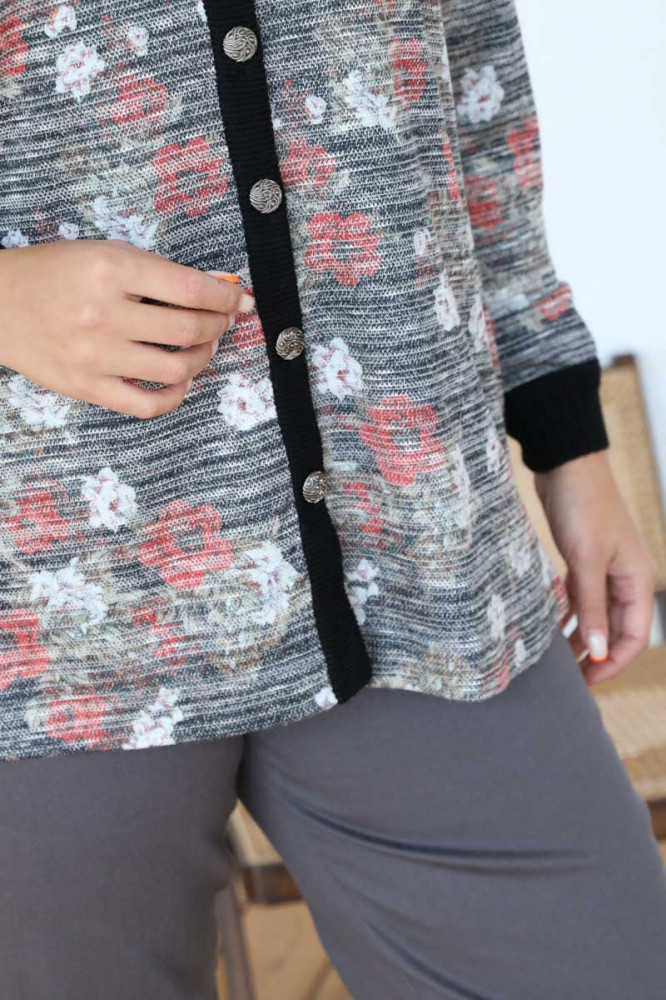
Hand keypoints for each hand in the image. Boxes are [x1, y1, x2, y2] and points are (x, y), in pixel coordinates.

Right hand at [0, 239, 255, 418]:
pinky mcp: (87, 387)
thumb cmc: (56, 274)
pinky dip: (174, 397)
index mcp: (110, 269)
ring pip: (175, 369)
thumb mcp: (104, 255)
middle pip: (188, 329)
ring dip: (202, 359)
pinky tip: (179, 382)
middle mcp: (104, 313)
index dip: (225, 298)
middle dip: (218, 326)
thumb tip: (216, 292)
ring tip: (201, 348)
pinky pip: (146, 406)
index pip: (189, 288)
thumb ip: (156, 274)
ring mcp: (95, 355)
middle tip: (222, 323)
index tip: (240, 302)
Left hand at [534, 451, 656, 684]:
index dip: (614, 662)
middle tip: (569, 679)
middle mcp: (625, 577)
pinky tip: (551, 628)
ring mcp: (604, 567)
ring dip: (580, 636)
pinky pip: (579, 596)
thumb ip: (591, 607)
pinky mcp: (582, 558)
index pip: (634, 636)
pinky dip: (568, 613)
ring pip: (595, 613)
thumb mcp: (586, 561)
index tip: (588, 681)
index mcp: (637, 579)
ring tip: (557, 660)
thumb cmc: (583, 506)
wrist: (565, 465)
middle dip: (596, 654)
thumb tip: (599, 653)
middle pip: (615, 628)